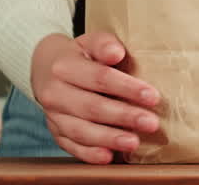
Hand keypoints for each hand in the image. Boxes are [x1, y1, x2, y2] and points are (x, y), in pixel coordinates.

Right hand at [31, 32, 160, 163]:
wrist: (46, 68)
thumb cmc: (79, 55)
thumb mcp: (89, 41)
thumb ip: (104, 44)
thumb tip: (116, 53)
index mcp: (64, 66)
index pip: (99, 78)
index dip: (127, 88)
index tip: (152, 96)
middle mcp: (54, 93)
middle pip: (92, 107)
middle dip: (124, 116)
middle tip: (150, 123)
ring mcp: (53, 115)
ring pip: (81, 130)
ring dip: (109, 139)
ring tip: (134, 143)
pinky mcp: (55, 132)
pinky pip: (71, 146)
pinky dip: (89, 153)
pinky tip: (108, 156)